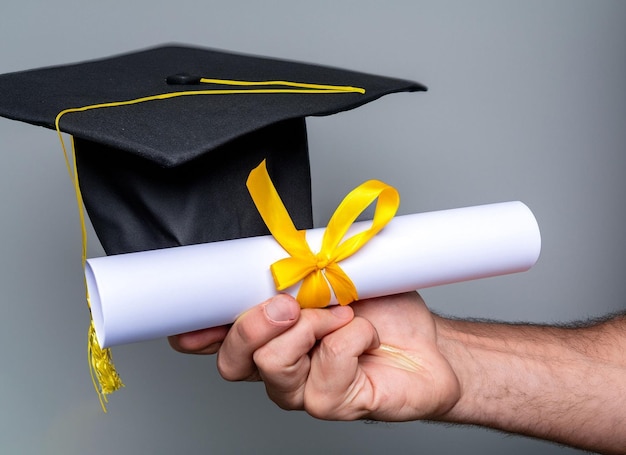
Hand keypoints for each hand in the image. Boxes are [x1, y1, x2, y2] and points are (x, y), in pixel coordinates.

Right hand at [170, 292, 460, 421]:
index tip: (190, 319)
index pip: (219, 342)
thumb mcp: (338, 278)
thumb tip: (275, 261)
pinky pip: (327, 367)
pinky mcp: (334, 404)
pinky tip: (366, 334)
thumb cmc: (385, 313)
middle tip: (289, 303)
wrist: (432, 345)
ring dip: (312, 328)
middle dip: (255, 324)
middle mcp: (280, 368)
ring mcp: (304, 391)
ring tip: (343, 315)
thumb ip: (302, 273)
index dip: (197, 333)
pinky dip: (351, 338)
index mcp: (272, 337)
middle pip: (232, 361)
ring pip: (274, 365)